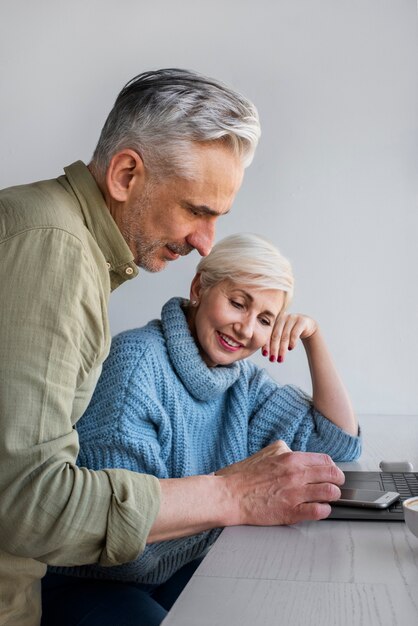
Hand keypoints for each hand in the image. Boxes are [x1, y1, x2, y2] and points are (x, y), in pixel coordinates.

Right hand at [221, 442, 343, 524]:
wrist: (232, 495)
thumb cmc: (247, 477)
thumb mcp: (268, 454)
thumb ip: (286, 453)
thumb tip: (299, 455)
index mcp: (292, 459)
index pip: (326, 461)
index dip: (333, 467)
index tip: (333, 472)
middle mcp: (296, 475)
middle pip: (333, 476)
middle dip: (338, 481)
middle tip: (336, 485)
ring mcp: (295, 494)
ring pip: (330, 493)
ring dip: (333, 496)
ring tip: (329, 498)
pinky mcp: (291, 512)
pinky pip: (319, 511)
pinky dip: (325, 510)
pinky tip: (320, 509)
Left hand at [262, 313, 317, 362]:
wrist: (307, 325)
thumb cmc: (291, 332)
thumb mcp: (282, 335)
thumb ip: (274, 340)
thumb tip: (266, 354)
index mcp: (275, 321)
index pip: (268, 334)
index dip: (266, 345)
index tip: (265, 355)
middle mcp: (282, 318)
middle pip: (276, 336)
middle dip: (274, 349)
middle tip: (272, 360)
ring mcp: (292, 318)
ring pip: (285, 336)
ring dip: (282, 349)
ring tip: (280, 359)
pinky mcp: (301, 321)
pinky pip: (295, 333)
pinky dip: (292, 342)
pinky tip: (290, 349)